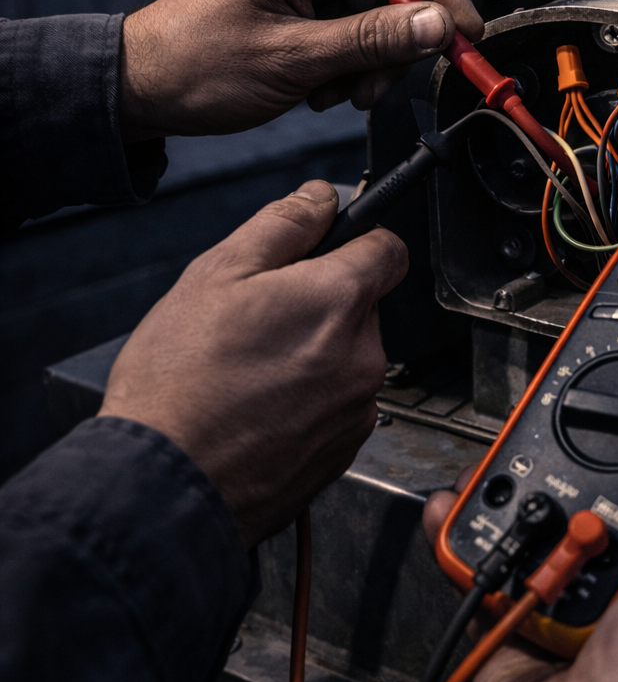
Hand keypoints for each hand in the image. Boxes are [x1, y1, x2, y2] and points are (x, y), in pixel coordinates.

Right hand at [99, 181, 405, 546]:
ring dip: (312, 353)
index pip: (387, 248)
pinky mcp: (343, 450)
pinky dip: (306, 399)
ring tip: (248, 370)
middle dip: (319, 303)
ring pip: (347, 357)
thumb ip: (281, 225)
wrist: (166, 484)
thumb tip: (320, 197)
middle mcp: (362, 356)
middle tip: (256, 319)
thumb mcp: (216, 274)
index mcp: (338, 302)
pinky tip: (256, 407)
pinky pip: (337, 404)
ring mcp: (356, 409)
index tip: (325, 250)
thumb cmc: (180, 384)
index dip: (354, 240)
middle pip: (361, 306)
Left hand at [119, 0, 483, 141]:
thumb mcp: (295, 57)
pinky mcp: (296, 15)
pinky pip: (347, 38)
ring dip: (367, 66)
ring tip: (334, 94)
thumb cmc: (196, 63)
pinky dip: (346, 70)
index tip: (465, 36)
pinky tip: (318, 92)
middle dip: (393, 45)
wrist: (141, 90)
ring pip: (371, 22)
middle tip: (377, 85)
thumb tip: (436, 26)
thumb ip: (371, 40)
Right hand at [422, 422, 617, 681]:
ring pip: (534, 540)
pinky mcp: (516, 642)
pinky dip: (461, 549)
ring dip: (512, 506)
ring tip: (508, 484)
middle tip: (568, 454)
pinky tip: (456, 514)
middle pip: (597, 513)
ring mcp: (573, 624)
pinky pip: (482, 584)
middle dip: (576, 478)